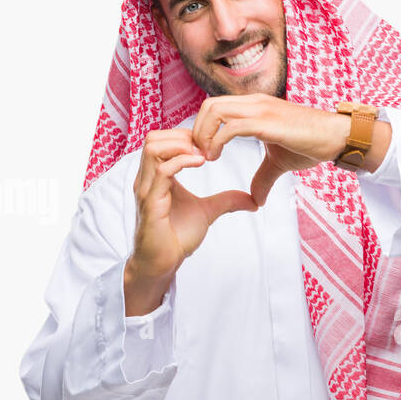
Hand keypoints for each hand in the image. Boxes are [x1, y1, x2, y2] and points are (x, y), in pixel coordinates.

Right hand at [126, 127, 258, 309]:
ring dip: (180, 145)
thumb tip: (253, 200)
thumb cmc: (177, 237)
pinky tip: (201, 163)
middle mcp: (147, 179)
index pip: (162, 140)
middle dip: (181, 136)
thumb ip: (227, 201)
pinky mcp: (151, 202)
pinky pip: (162, 171)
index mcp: (157, 176)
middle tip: (206, 146)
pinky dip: (182, 162)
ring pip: (153, 148)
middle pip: (153, 137)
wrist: (163, 264)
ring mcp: (147, 189)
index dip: (185, 136)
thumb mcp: (207, 212)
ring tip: (204, 155)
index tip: (209, 144)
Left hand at [190, 94, 350, 206]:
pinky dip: (217, 142)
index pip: (214, 107)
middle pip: (208, 106)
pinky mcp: (266, 123)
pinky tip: (216, 157)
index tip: (202, 153)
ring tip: (206, 158)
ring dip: (203, 136)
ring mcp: (259, 110)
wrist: (335, 137)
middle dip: (196, 131)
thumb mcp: (280, 162)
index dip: (202, 128)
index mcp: (253, 107)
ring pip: (214, 111)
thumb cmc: (311, 144)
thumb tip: (256, 199)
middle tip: (198, 156)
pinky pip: (231, 127)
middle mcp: (253, 103)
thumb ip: (264, 177)